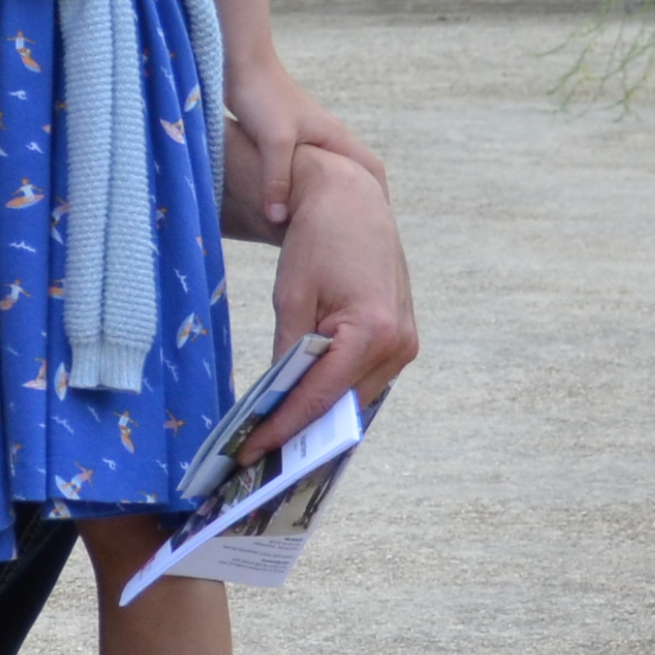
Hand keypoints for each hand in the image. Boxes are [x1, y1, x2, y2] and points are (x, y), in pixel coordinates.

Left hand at [224, 55, 380, 231]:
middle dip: (361, 202)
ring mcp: (311, 139)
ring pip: (334, 173)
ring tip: (330, 226)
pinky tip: (298, 207)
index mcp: (336, 138)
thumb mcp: (273, 142)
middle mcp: (329, 139)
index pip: (372, 170)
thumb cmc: (263, 99)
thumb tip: (277, 219)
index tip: (378, 227)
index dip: (379, 198)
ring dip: (335, 196)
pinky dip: (313, 190)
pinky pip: (312, 171)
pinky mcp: (291, 141)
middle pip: (358, 174)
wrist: (243, 68)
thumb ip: (277, 179)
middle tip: (356, 235)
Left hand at [250, 143, 417, 456]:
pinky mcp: (403, 340)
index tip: (249, 453)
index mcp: (373, 331)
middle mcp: (398, 344)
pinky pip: (365, 380)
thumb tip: (271, 405)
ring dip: (319, 414)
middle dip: (300, 429)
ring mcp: (406, 344)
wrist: (354, 201)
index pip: (320, 397)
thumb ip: (287, 355)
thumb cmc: (320, 240)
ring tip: (276, 436)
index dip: (282, 429)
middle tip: (256, 453)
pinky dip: (335, 392)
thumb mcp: (291, 298)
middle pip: (342, 405)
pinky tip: (305, 405)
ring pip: (355, 398)